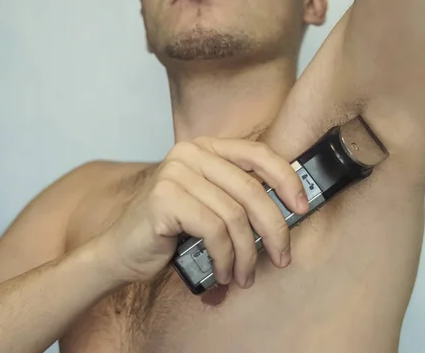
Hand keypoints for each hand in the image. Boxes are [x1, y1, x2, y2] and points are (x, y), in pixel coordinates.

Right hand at [94, 137, 308, 288]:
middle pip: (252, 190)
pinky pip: (214, 231)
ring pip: (235, 216)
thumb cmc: (172, 230)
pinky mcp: (165, 198)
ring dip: (246, 254)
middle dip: (274, 229)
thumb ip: (240, 197)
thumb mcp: (212, 205)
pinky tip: (223, 273)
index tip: (302, 207)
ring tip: (244, 275)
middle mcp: (191, 153)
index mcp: (207, 148)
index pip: (259, 154)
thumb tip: (289, 210)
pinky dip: (225, 258)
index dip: (287, 179)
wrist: (121, 251)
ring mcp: (175, 172)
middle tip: (281, 257)